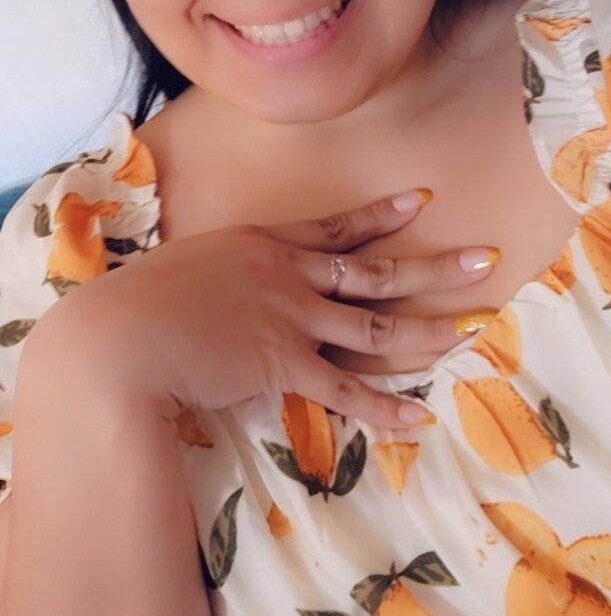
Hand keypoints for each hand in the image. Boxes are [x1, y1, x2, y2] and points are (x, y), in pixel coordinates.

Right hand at [52, 191, 496, 431]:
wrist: (120, 338)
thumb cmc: (137, 304)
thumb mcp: (185, 271)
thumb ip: (219, 277)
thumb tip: (226, 291)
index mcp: (262, 243)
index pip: (335, 228)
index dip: (381, 215)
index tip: (421, 200)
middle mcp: (287, 273)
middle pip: (376, 271)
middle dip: (435, 267)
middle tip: (484, 259)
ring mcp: (291, 318)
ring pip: (376, 326)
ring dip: (428, 330)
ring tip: (471, 330)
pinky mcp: (285, 364)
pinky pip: (347, 390)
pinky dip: (383, 406)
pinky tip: (416, 415)